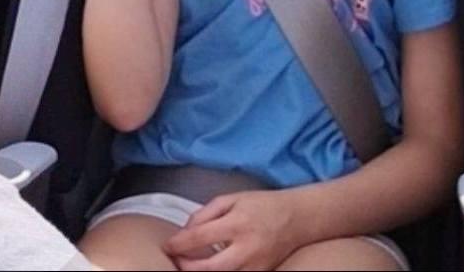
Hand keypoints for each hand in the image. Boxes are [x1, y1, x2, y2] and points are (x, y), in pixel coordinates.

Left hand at [163, 190, 300, 271]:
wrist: (297, 219)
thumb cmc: (260, 205)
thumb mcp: (231, 199)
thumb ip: (205, 213)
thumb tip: (186, 230)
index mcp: (237, 223)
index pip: (200, 237)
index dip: (179, 244)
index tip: (166, 245)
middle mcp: (246, 249)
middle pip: (210, 268)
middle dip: (187, 267)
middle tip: (174, 260)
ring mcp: (256, 267)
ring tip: (188, 266)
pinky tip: (209, 268)